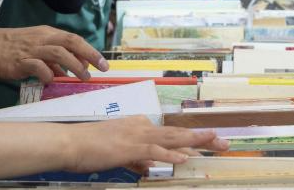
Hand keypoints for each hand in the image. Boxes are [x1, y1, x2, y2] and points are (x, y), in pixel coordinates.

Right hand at [0, 15, 107, 82]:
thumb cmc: (12, 48)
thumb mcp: (36, 48)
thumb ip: (53, 58)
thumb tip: (71, 70)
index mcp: (47, 33)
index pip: (74, 39)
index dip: (90, 50)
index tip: (101, 63)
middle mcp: (42, 38)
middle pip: (71, 42)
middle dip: (90, 54)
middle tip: (102, 68)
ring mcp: (31, 49)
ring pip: (59, 52)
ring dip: (74, 65)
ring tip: (84, 77)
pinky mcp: (19, 61)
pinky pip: (38, 66)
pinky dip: (48, 74)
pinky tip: (51, 81)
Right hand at [62, 117, 227, 174]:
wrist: (70, 142)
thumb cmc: (88, 148)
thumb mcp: (117, 154)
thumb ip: (135, 160)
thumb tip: (148, 167)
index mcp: (138, 126)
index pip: (170, 134)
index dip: (192, 139)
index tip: (209, 141)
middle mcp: (141, 127)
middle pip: (177, 133)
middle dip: (202, 138)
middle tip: (224, 141)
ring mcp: (136, 136)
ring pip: (171, 138)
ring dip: (194, 141)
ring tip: (214, 142)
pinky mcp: (128, 147)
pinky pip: (154, 151)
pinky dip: (169, 155)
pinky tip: (183, 158)